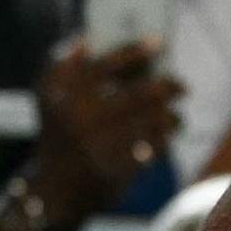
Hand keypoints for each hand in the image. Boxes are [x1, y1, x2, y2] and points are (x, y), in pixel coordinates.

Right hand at [30, 38, 183, 221]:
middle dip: (168, 87)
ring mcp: (99, 148)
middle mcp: (81, 120)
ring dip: (171, 118)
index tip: (160, 43)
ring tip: (177, 117)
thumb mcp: (48, 96)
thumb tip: (87, 39)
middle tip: (182, 87)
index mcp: (65, 96)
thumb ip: (65, 64)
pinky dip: (163, 141)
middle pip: (139, 94)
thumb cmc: (57, 133)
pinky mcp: (114, 173)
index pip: (106, 64)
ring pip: (151, 124)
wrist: (51, 191)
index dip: (136, 51)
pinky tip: (167, 136)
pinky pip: (151, 150)